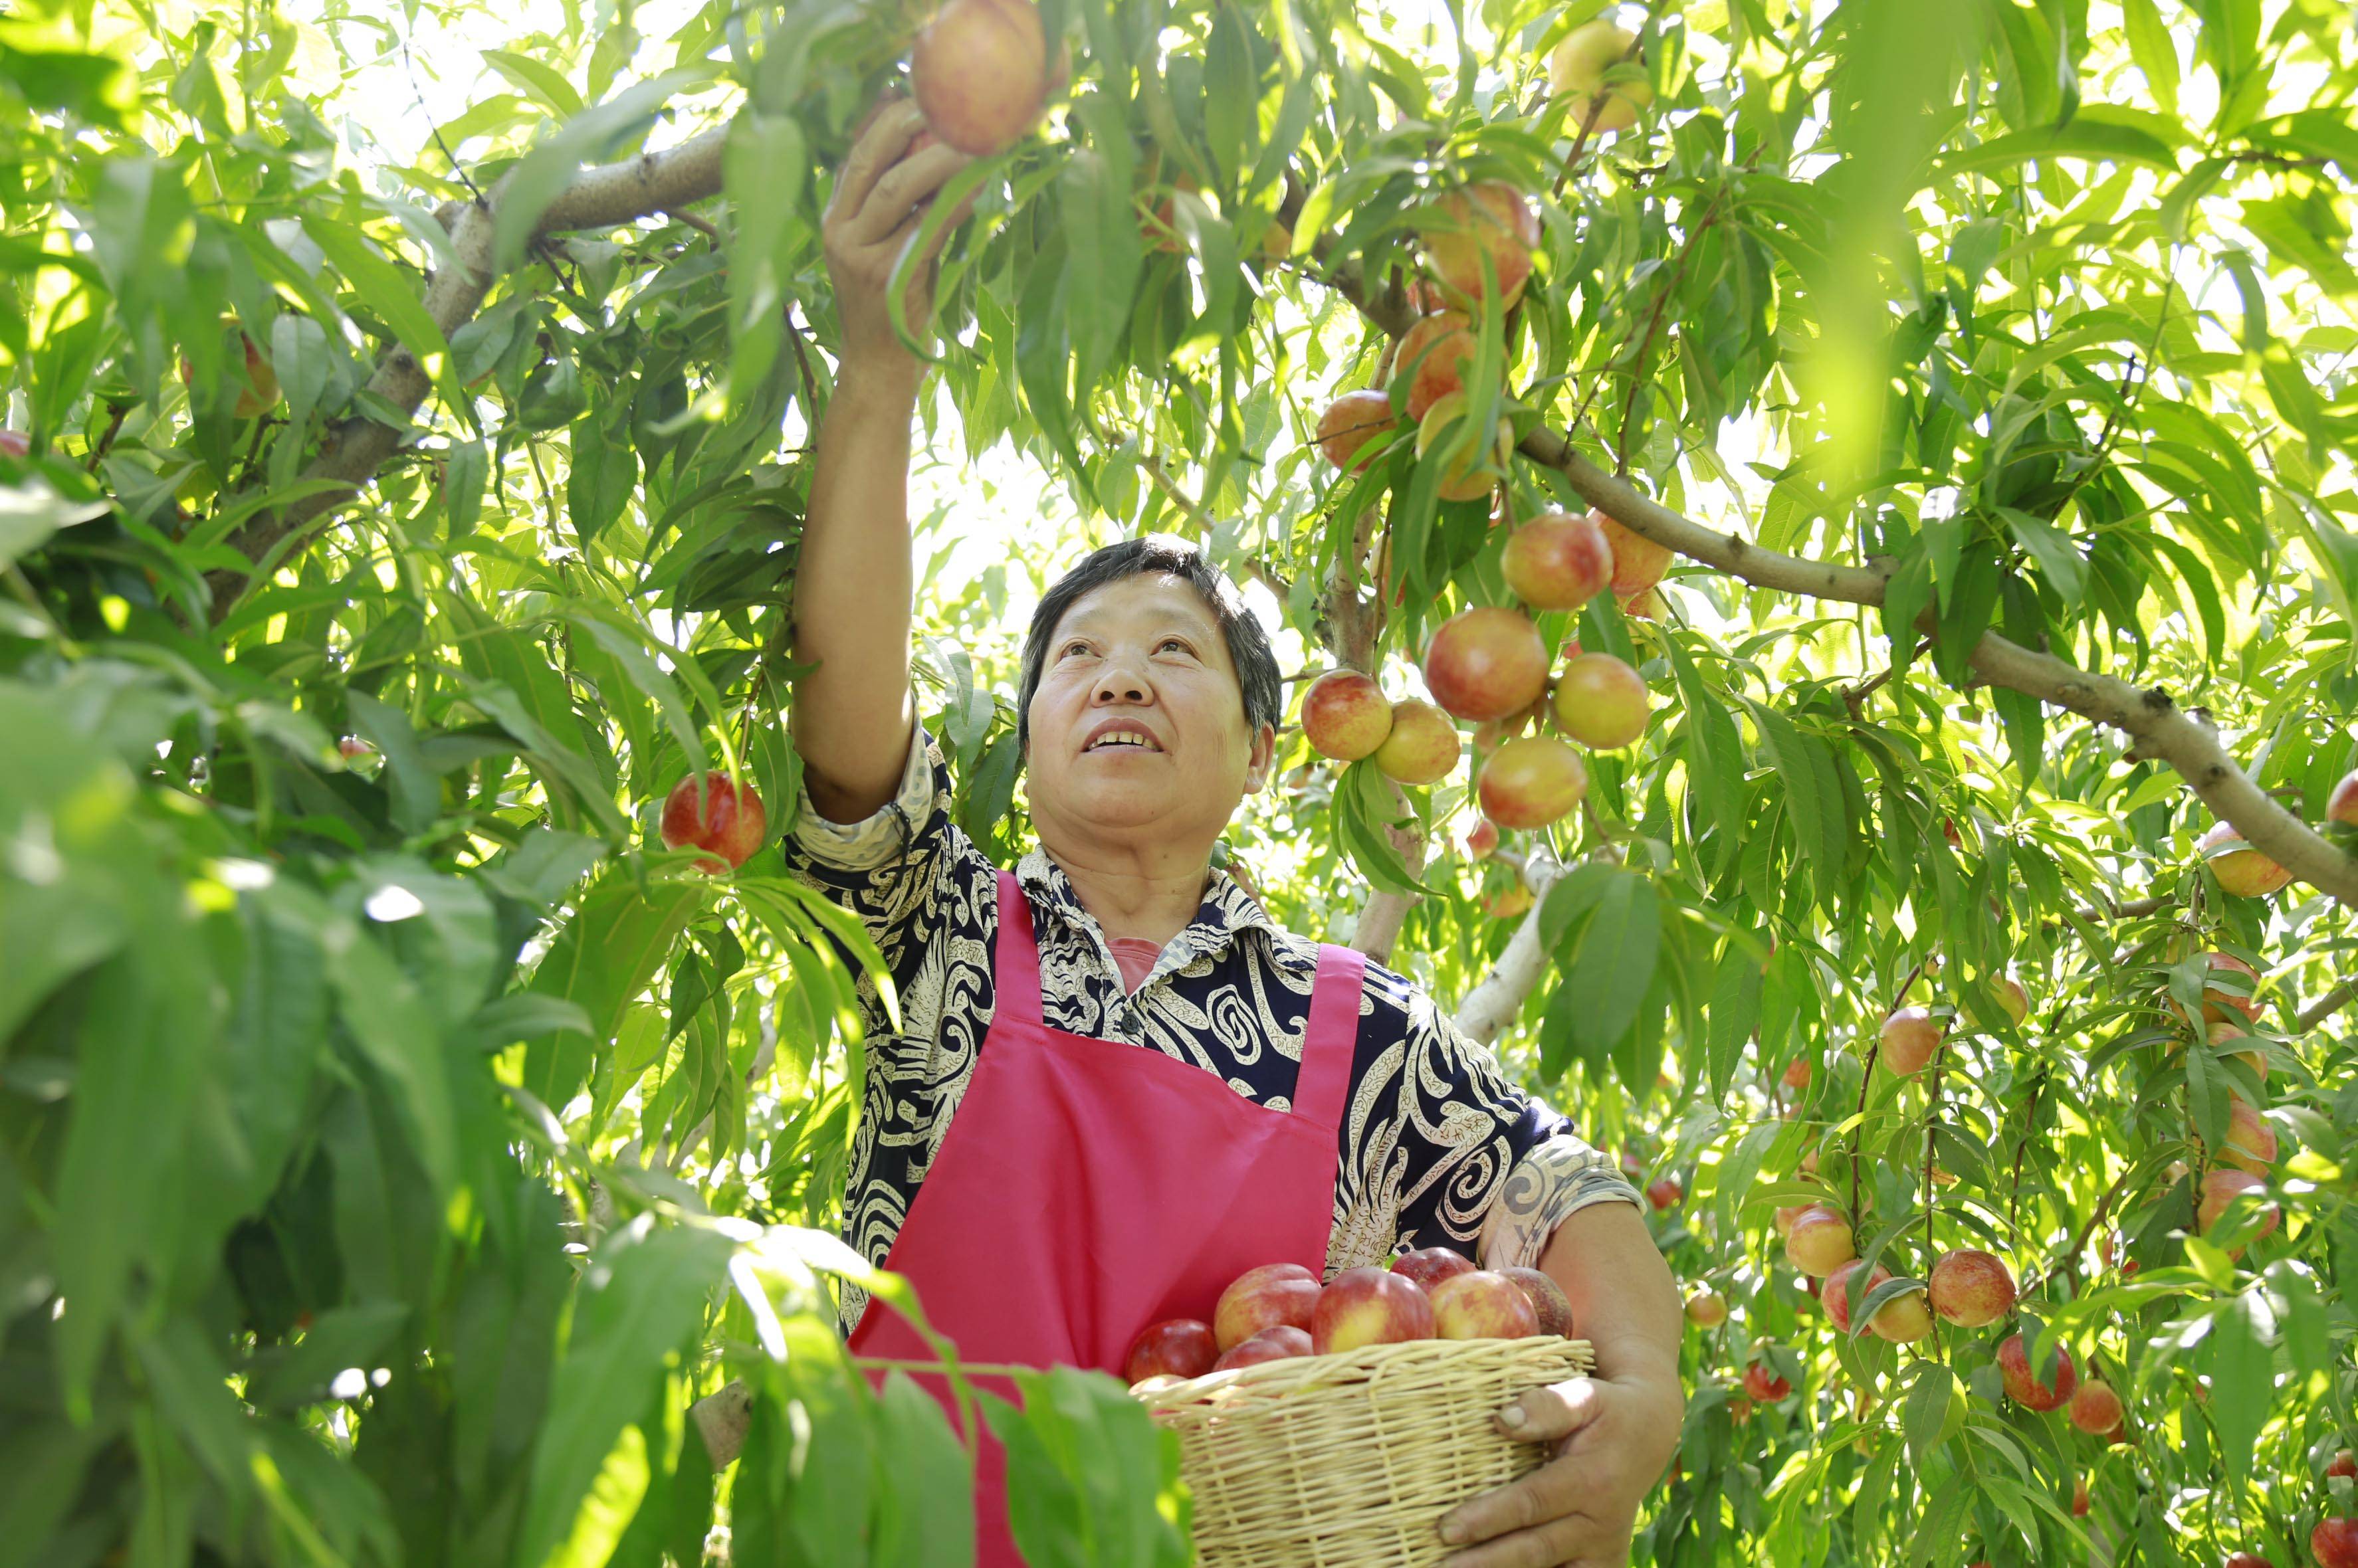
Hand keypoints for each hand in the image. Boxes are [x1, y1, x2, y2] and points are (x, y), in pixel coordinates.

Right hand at [821, 98, 976, 378]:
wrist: (879, 369)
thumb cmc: (892, 306)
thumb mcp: (885, 248)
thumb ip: (901, 209)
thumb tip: (941, 154)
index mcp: (834, 216)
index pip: (857, 153)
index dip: (888, 118)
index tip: (924, 95)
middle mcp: (838, 230)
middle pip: (872, 160)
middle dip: (911, 125)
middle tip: (953, 109)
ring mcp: (858, 253)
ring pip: (898, 189)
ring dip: (941, 160)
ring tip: (975, 143)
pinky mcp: (886, 277)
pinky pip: (926, 227)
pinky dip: (955, 204)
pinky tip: (978, 187)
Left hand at [1435, 1370, 1683, 1566]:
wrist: (1649, 1433)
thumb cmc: (1607, 1411)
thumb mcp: (1584, 1396)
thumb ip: (1547, 1406)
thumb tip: (1503, 1421)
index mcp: (1592, 1481)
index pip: (1532, 1503)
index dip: (1488, 1517)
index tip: (1447, 1527)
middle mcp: (1600, 1523)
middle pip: (1536, 1549)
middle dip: (1487, 1561)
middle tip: (1441, 1565)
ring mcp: (1602, 1550)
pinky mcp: (1601, 1564)